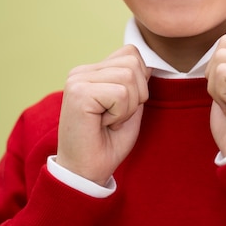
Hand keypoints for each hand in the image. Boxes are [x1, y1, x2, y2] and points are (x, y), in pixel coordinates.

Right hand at [56, 45, 150, 185]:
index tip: (122, 107)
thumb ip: (136, 83)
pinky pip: (120, 93)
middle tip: (116, 117)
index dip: (139, 82)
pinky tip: (103, 124)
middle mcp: (81, 71)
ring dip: (127, 107)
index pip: (131, 53)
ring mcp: (78, 80)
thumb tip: (148, 64)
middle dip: (136, 95)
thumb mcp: (129, 107)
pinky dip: (120, 114)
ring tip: (109, 121)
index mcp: (92, 71)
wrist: (85, 172)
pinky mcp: (79, 92)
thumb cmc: (107, 143)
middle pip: (133, 63)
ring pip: (129, 77)